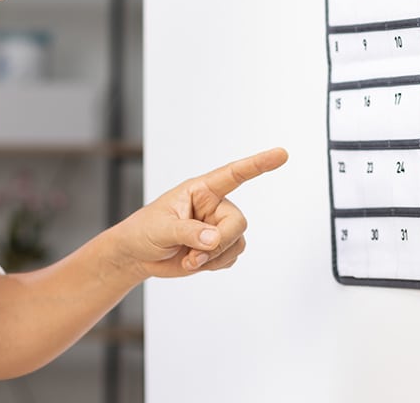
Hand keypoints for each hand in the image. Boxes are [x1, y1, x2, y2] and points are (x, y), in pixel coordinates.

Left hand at [116, 147, 287, 278]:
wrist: (137, 255)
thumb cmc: (144, 231)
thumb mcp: (161, 229)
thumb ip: (188, 233)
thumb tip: (213, 239)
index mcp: (201, 190)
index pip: (233, 174)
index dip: (259, 164)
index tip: (282, 154)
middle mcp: (214, 206)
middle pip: (237, 222)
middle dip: (220, 242)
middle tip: (195, 255)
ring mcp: (217, 227)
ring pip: (237, 243)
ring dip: (214, 257)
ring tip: (188, 259)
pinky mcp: (218, 248)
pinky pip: (231, 258)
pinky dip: (214, 265)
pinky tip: (194, 262)